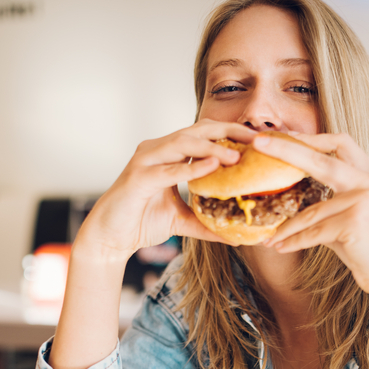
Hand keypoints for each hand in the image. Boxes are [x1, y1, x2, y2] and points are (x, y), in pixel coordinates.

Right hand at [77, 119, 255, 262]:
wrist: (109, 238)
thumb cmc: (141, 222)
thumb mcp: (182, 221)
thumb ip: (207, 223)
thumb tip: (237, 237)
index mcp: (168, 153)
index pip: (204, 134)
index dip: (232, 133)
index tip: (259, 140)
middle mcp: (157, 150)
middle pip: (197, 130)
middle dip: (229, 131)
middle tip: (256, 139)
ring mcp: (145, 161)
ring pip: (182, 144)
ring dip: (212, 148)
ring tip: (237, 156)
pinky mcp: (137, 178)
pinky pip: (167, 169)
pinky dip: (190, 167)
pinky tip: (212, 168)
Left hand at [256, 132, 368, 301]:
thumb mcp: (356, 216)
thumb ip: (331, 201)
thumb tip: (293, 196)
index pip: (341, 143)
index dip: (311, 137)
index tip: (284, 136)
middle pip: (320, 158)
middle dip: (286, 148)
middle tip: (258, 142)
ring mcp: (363, 201)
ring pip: (311, 211)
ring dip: (286, 227)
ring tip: (269, 237)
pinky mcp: (354, 223)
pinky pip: (313, 232)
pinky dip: (294, 242)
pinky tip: (280, 247)